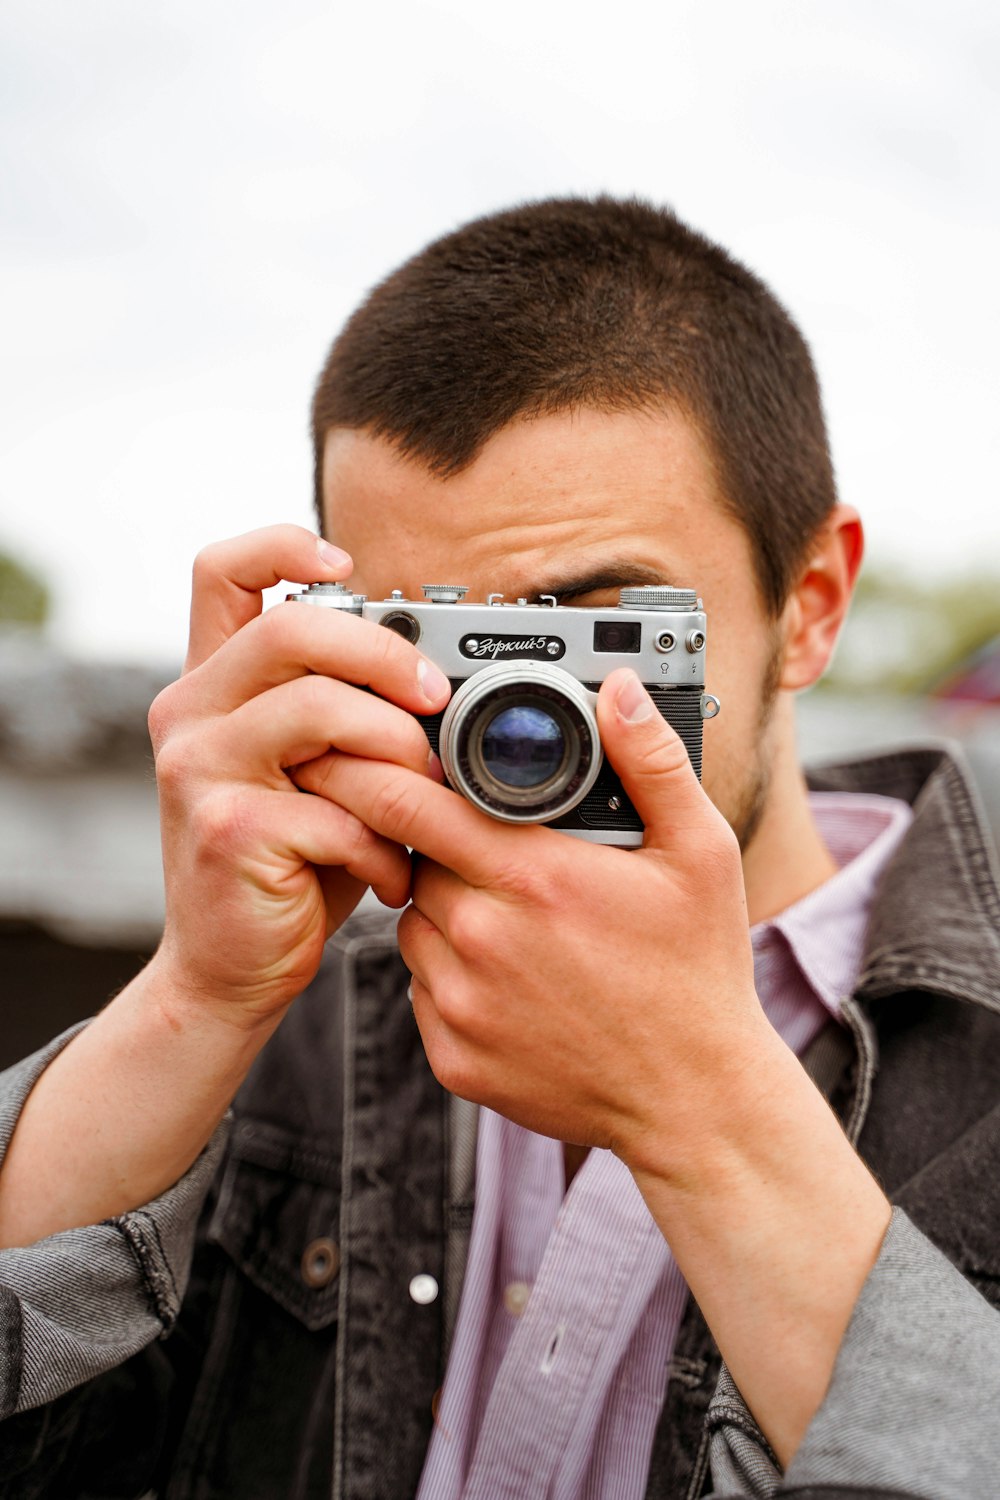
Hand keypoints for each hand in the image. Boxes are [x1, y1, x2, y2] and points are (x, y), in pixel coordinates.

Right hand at [147, 525, 450, 1029]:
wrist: (230, 969)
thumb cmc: (289, 863)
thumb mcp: (313, 772)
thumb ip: (343, 714)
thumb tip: (436, 672)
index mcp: (212, 685)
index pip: (222, 572)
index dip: (283, 546)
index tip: (347, 565)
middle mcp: (190, 712)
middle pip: (288, 629)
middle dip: (383, 656)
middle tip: (435, 697)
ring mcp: (199, 767)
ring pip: (316, 709)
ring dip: (394, 753)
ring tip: (422, 798)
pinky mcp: (227, 828)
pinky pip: (335, 808)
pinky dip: (383, 843)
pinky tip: (391, 873)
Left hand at [294, 665, 767, 1166]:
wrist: (694, 1099)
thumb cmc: (698, 972)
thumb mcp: (700, 853)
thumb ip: (652, 762)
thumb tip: (619, 691)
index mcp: (536, 878)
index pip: (412, 804)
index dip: (375, 770)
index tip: (358, 752)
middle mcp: (485, 940)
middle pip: (413, 861)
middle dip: (442, 846)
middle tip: (504, 856)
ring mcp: (464, 1005)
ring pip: (412, 926)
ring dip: (443, 910)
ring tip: (515, 919)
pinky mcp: (454, 1057)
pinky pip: (422, 991)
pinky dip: (450, 975)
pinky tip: (510, 977)